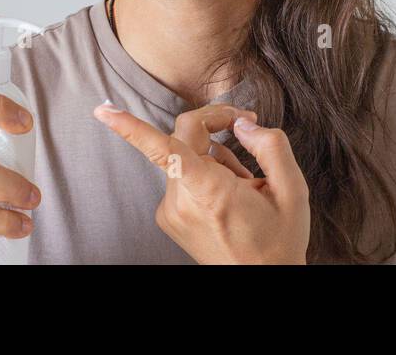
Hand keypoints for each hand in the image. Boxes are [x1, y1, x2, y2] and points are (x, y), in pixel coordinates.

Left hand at [93, 102, 309, 263]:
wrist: (262, 283)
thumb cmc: (279, 242)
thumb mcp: (293, 191)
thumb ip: (271, 145)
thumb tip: (243, 124)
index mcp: (210, 192)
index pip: (164, 149)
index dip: (130, 127)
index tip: (103, 112)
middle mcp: (181, 202)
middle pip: (184, 139)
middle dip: (215, 128)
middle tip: (246, 128)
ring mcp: (171, 211)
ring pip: (184, 156)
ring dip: (214, 156)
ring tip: (243, 184)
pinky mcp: (168, 217)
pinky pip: (181, 176)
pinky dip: (204, 174)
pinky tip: (228, 195)